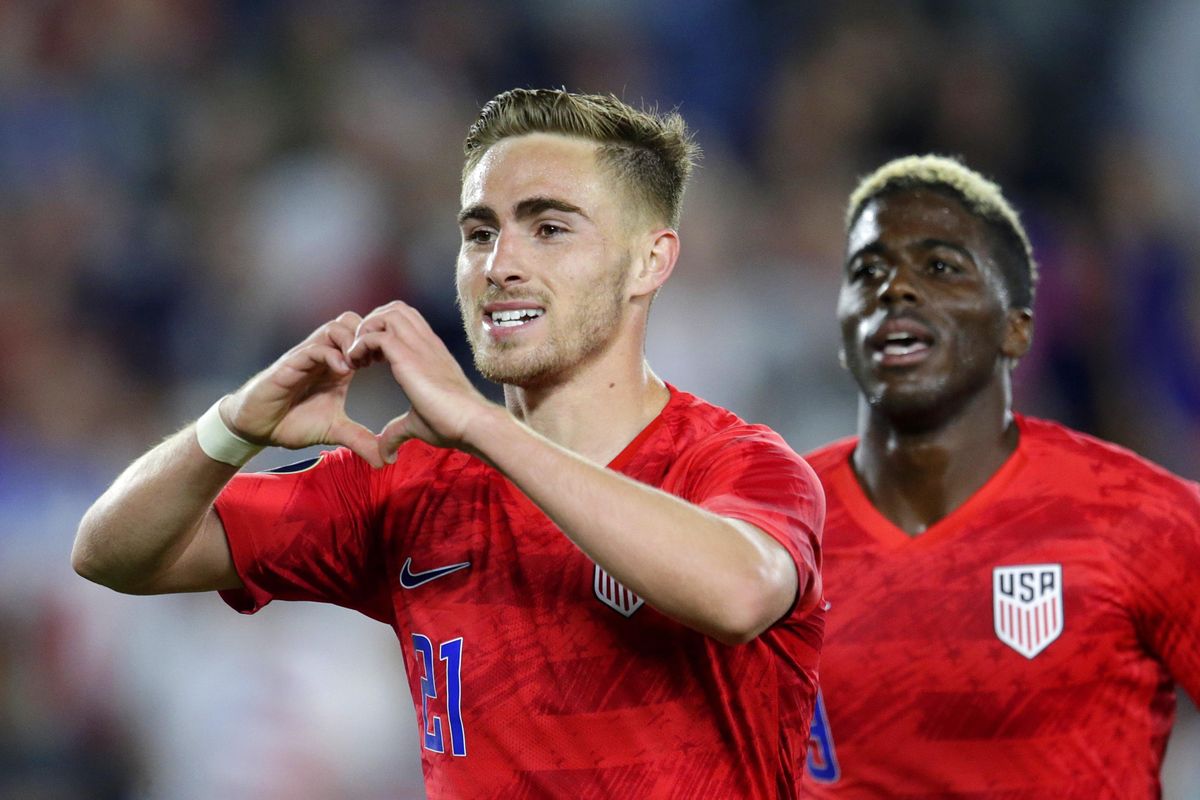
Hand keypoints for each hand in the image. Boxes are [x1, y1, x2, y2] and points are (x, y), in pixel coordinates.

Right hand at [222, 312, 384, 466]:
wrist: (256, 427)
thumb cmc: (292, 422)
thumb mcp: (334, 431)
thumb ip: (359, 440)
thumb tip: (383, 460)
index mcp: (338, 365)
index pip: (363, 335)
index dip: (381, 344)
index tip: (392, 364)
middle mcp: (324, 355)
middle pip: (353, 321)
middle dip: (369, 335)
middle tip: (379, 360)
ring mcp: (307, 356)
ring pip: (336, 326)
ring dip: (353, 342)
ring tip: (362, 365)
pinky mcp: (290, 364)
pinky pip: (314, 347)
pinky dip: (332, 354)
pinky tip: (344, 371)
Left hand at [345, 301, 495, 462]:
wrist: (471, 423)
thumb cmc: (451, 424)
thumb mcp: (417, 424)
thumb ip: (397, 431)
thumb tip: (385, 453)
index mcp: (429, 352)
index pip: (404, 321)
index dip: (382, 332)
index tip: (370, 359)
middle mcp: (425, 343)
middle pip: (394, 309)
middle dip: (372, 324)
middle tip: (361, 353)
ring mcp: (418, 346)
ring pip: (386, 313)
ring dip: (365, 330)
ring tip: (357, 356)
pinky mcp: (408, 356)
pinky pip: (376, 334)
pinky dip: (360, 344)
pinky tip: (356, 364)